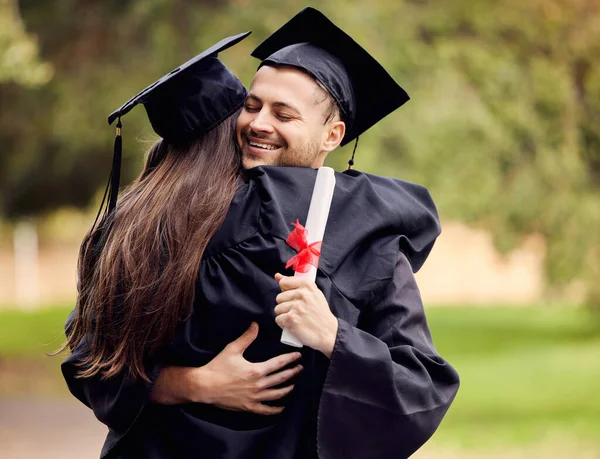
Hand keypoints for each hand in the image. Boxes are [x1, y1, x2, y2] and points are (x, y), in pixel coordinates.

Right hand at [151, 322, 302, 414]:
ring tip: (293, 384)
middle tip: (300, 368)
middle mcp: (258, 385)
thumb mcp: (232, 349)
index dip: (290, 359)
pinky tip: (282, 407)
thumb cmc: (218, 367)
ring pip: (276, 394)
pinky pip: (266, 410)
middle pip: (281, 379)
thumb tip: (255, 324)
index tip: (298, 356)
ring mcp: (254, 397)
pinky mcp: (249, 406)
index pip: (278, 364)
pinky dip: (275, 409)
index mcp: (256, 370)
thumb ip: (247, 337)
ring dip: (287, 388)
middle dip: (292, 372)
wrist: (204, 386)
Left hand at [274, 273, 337, 357]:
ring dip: (284, 315)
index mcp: (307, 285)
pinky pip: (278, 319)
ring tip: (296, 318)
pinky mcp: (292, 319)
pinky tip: (292, 325)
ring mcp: (296, 307)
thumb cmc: (320, 313)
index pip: (284, 282)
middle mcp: (302, 294)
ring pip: (278, 309)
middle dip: (285, 305)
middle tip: (297, 311)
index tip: (293, 298)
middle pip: (279, 297)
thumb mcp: (313, 294)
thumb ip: (294, 283)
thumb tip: (277, 276)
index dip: (286, 291)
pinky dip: (283, 324)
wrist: (329, 332)